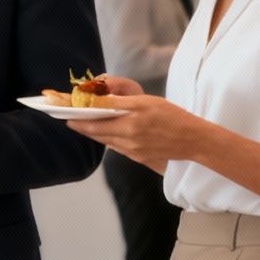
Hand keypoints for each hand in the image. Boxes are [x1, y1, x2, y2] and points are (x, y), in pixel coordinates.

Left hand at [66, 92, 210, 168]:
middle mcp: (127, 141)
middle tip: (70, 120)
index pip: (95, 123)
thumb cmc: (172, 116)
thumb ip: (120, 102)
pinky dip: (108, 139)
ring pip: (106, 141)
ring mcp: (132, 151)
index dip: (79, 120)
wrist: (193, 140)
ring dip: (94, 133)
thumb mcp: (146, 102)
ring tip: (83, 125)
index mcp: (129, 125)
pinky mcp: (138, 157)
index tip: (66, 115)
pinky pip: (117, 147)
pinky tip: (106, 133)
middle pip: (97, 134)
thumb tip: (98, 101)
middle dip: (82, 127)